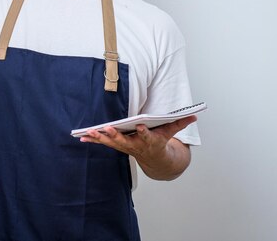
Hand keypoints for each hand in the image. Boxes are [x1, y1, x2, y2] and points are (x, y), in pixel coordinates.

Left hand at [80, 115, 196, 159]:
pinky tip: (81, 136)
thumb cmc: (160, 141)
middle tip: (108, 128)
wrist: (155, 160)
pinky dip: (93, 140)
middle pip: (125, 141)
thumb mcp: (171, 132)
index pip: (147, 135)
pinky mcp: (117, 146)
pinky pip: (104, 143)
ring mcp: (124, 147)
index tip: (140, 125)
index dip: (144, 131)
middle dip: (116, 135)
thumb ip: (180, 123)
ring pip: (111, 143)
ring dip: (100, 138)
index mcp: (149, 140)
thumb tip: (195, 115)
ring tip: (89, 132)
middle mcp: (135, 145)